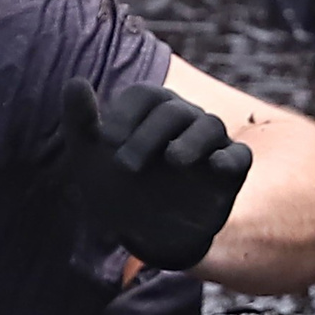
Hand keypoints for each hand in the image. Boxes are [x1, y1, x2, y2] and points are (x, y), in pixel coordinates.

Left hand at [63, 79, 252, 271]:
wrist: (140, 233)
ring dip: (191, 140)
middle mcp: (183, 119)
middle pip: (173, 111)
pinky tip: (216, 166)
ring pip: (210, 125)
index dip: (124, 114)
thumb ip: (80, 122)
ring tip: (172, 159)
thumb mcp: (89, 160)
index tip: (105, 142)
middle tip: (124, 165)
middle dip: (147, 135)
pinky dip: (230, 158)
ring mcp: (209, 144)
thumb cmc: (114, 187)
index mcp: (150, 110)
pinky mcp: (229, 172)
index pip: (144, 96)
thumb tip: (74, 81)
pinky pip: (239, 156)